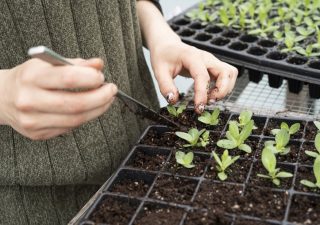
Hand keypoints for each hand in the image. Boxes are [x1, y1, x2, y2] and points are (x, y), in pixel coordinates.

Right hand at [0, 58, 116, 139]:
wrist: (2, 98)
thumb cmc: (29, 78)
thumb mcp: (48, 63)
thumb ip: (76, 63)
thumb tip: (99, 65)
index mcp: (32, 77)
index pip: (68, 78)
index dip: (91, 78)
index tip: (101, 77)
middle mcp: (30, 100)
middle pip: (75, 104)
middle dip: (101, 98)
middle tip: (111, 91)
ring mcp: (32, 120)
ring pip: (75, 120)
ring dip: (97, 110)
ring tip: (106, 100)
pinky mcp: (37, 134)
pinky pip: (69, 128)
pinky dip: (84, 118)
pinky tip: (88, 110)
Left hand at [150, 41, 237, 113]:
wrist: (167, 46)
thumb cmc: (163, 56)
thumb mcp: (159, 71)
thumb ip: (166, 87)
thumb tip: (174, 100)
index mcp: (192, 57)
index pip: (202, 76)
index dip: (202, 94)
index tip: (198, 107)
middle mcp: (206, 57)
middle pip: (226, 72)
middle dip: (222, 91)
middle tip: (208, 102)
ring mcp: (212, 61)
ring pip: (230, 73)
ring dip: (225, 89)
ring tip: (211, 98)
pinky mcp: (214, 66)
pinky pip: (227, 75)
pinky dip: (224, 86)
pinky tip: (211, 94)